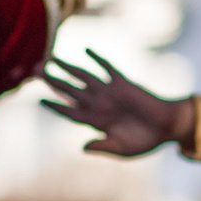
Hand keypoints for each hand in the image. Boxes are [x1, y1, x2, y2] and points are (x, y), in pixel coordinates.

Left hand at [41, 50, 194, 156]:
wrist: (166, 127)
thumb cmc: (145, 141)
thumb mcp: (122, 149)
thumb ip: (103, 146)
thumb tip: (82, 147)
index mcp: (96, 122)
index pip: (70, 111)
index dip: (55, 105)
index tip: (39, 100)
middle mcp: (99, 104)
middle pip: (70, 90)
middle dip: (52, 81)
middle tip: (34, 71)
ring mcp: (110, 92)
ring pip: (83, 77)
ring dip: (68, 67)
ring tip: (51, 58)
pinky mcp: (124, 84)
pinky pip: (108, 69)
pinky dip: (98, 59)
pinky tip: (86, 51)